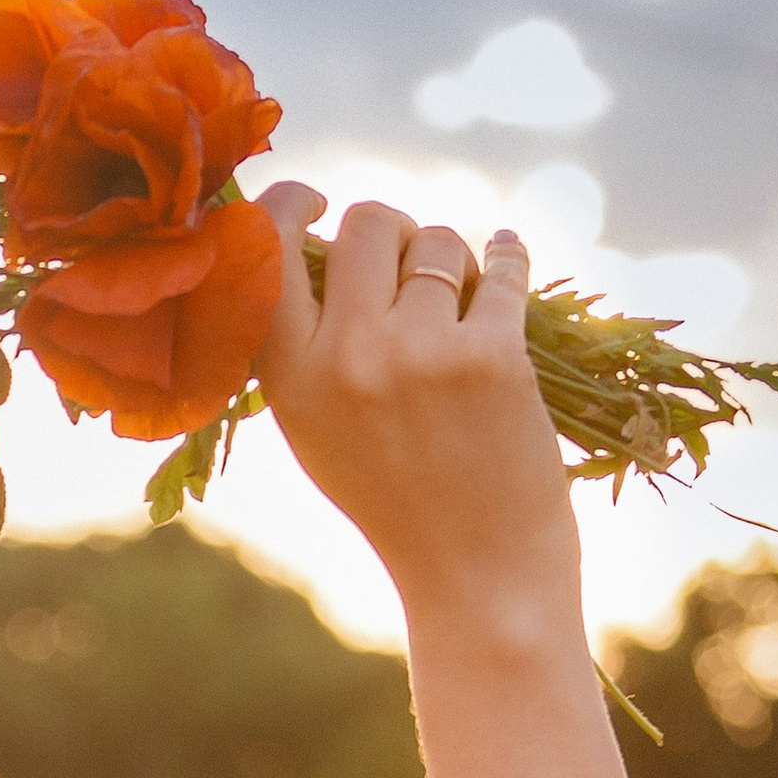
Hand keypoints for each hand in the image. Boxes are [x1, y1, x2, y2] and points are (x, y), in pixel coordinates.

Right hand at [255, 187, 577, 642]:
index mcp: (290, 381)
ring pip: (439, 240)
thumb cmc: (396, 502)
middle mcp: (347, 360)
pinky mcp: (492, 355)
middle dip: (395, 232)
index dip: (290, 205)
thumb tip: (319, 237)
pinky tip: (507, 263)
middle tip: (411, 270)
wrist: (475, 577)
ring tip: (459, 311)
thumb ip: (307, 344)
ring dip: (455, 261)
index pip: (269, 250)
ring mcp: (420, 354)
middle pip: (369, 222)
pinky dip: (508, 260)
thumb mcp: (318, 431)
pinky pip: (502, 266)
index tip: (315, 200)